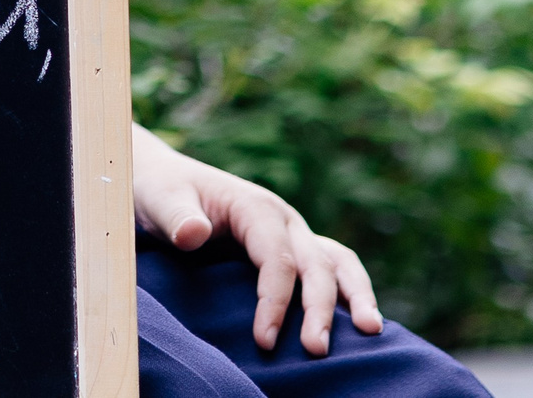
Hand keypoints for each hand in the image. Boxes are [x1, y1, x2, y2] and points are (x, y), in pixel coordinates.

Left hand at [131, 127, 382, 355]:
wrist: (163, 182)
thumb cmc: (161, 192)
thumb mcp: (159, 200)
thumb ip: (176, 217)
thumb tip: (193, 234)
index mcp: (255, 207)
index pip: (277, 257)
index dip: (275, 300)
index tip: (264, 340)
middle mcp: (283, 220)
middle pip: (314, 263)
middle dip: (320, 308)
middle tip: (316, 351)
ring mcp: (293, 235)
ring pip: (337, 262)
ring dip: (355, 295)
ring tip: (372, 331)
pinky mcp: (292, 252)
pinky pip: (329, 271)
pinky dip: (347, 294)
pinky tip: (357, 326)